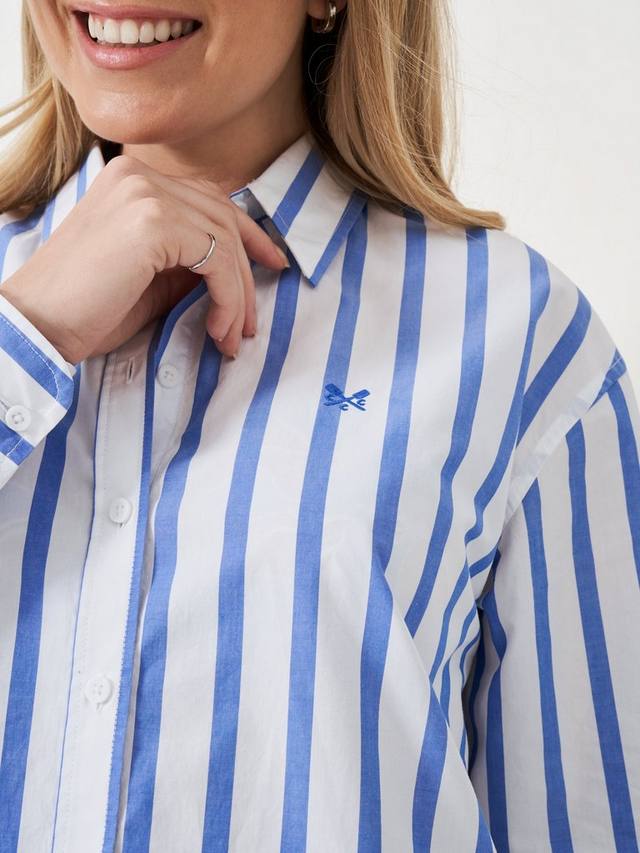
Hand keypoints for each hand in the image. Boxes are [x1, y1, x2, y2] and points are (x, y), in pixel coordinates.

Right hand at [0, 152, 288, 363]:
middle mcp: (140, 176)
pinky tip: (218, 330)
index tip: (272, 264)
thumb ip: (188, 259)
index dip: (249, 234)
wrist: (38, 324)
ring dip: (239, 296)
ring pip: (225, 241)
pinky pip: (217, 261)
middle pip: (223, 217)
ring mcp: (146, 194)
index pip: (209, 199)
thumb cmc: (86, 308)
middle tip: (251, 321)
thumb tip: (235, 270)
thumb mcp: (149, 275)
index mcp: (134, 179)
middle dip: (247, 273)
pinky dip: (228, 300)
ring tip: (233, 337)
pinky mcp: (153, 223)